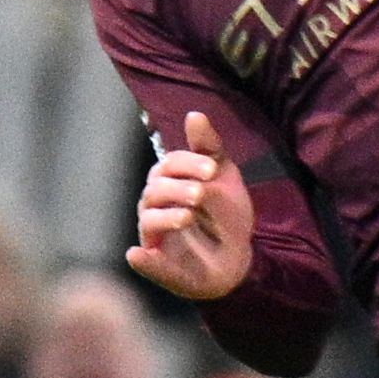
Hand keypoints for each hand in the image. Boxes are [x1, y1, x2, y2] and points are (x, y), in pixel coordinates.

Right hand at [124, 113, 255, 302]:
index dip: (189, 164)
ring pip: (148, 218)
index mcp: (170, 181)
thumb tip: (194, 114)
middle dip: (177, 188)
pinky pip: (144, 259)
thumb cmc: (226, 212)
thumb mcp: (224, 176)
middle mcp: (156, 205)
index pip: (169, 165)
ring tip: (189, 216)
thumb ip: (208, 146)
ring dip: (166, 216)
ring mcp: (155, 234)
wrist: (240, 254)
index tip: (212, 170)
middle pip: (155, 189)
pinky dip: (142, 259)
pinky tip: (138, 254)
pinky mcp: (157, 262)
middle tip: (201, 193)